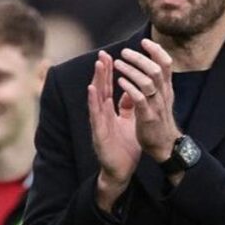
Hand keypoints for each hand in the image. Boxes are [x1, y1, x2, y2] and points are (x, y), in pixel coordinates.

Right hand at [88, 50, 141, 209]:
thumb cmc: (124, 147)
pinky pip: (96, 115)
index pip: (108, 88)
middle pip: (101, 89)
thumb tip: (131, 90)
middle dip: (102, 71)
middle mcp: (102, 115)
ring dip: (97, 80)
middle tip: (102, 53)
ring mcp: (99, 123)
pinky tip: (92, 90)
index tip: (109, 55)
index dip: (109, 72)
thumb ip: (128, 107)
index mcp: (110, 112)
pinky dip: (93, 102)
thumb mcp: (129, 123)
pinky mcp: (98, 133)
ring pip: (97, 99)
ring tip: (98, 65)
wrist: (121, 170)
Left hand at [113, 39, 179, 161]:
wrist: (165, 146)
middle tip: (124, 52)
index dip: (156, 51)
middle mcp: (164, 94)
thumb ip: (157, 84)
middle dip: (140, 58)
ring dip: (131, 71)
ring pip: (147, 82)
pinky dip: (129, 88)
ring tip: (117, 64)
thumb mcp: (161, 99)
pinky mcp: (148, 117)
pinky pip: (140, 99)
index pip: (166, 64)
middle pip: (156, 69)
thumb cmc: (160, 121)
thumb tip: (151, 66)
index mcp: (166, 89)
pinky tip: (120, 81)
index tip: (144, 41)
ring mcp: (156, 106)